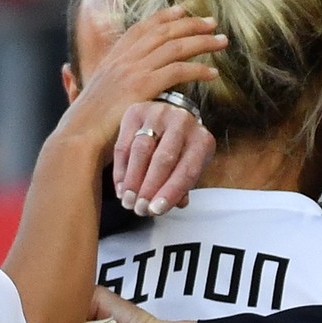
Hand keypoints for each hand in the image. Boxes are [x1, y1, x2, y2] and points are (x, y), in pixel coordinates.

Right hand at [50, 6, 222, 172]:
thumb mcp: (84, 96)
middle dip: (191, 24)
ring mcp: (132, 71)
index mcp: (111, 59)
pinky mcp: (143, 86)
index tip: (183, 11)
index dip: (164, 17)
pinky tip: (212, 73)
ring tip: (221, 41)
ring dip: (202, 41)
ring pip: (175, 47)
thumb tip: (68, 71)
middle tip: (212, 23)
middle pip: (163, 32)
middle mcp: (123, 59)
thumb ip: (82, 81)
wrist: (78, 138)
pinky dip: (198, 69)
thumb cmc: (83, 127)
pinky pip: (178, 70)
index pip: (141, 28)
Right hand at [113, 98, 215, 216]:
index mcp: (201, 139)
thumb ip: (182, 187)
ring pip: (141, 150)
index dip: (171, 192)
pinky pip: (124, 145)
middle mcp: (182, 122)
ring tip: (127, 201)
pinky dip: (121, 170)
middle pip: (163, 159)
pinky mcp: (136, 112)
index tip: (155, 210)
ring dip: (132, 180)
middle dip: (149, 187)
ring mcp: (158, 114)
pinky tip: (120, 188)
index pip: (187, 170)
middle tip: (139, 209)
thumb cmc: (181, 150)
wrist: (170, 116)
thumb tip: (171, 205)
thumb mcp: (188, 166)